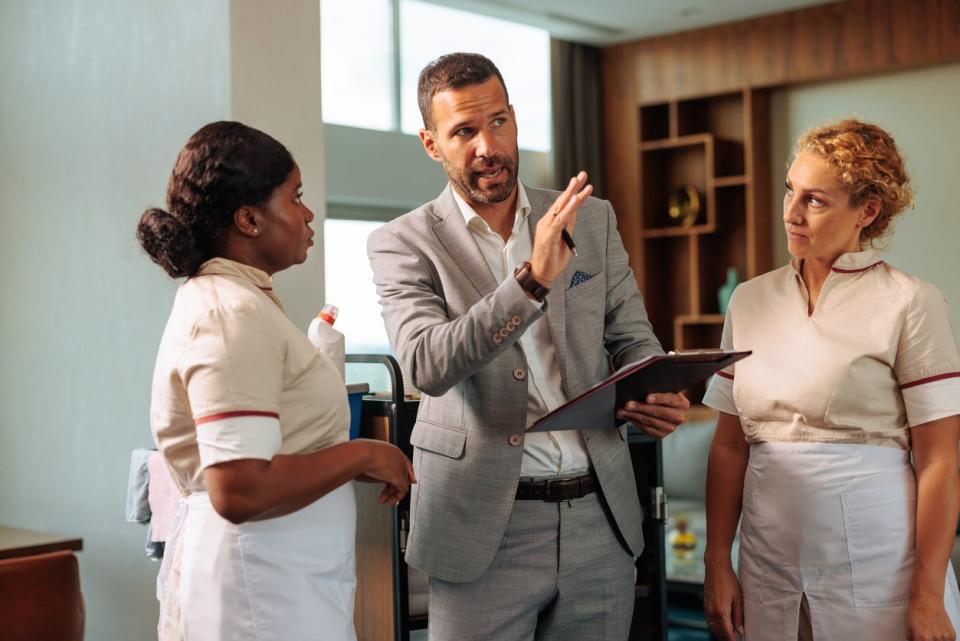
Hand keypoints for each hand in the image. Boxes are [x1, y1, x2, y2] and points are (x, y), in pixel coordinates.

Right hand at [355, 439, 415, 505]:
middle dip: (393, 486)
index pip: (400, 462)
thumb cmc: (359, 455)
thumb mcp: (367, 461)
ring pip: (402, 482)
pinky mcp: (400, 478)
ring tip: (385, 500)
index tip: (394, 481)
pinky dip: (396, 497)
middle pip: (402, 473)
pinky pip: (402, 490)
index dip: (399, 472)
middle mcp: (398, 457)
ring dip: (392, 493)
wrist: (362, 454)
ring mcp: (400, 467)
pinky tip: (389, 501)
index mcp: (391, 450)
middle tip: (385, 494)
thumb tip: (372, 477)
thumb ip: (375, 468)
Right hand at [529, 171, 592, 286]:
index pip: (563, 204)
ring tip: (580, 182)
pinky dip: (569, 208)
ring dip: (571, 193)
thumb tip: (575, 212)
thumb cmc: (552, 258)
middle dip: (573, 187)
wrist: (541, 274)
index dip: (573, 193)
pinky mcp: (549, 234)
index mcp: (551, 223)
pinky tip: (575, 200)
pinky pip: (561, 219)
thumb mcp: (565, 239)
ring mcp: (547, 227)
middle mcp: (547, 222)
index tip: (583, 182)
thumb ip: (568, 225)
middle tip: (582, 174)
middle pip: (562, 201)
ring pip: (561, 207)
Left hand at [616, 392, 688, 437]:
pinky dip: (634, 421)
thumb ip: (656, 388)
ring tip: (622, 410)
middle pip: (658, 412)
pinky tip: (627, 416)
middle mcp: (679, 417)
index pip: (670, 400)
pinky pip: (646, 429)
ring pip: (649, 421)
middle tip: (627, 404)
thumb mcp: (664, 389)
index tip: (647, 398)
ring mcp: (671, 428)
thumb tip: (639, 386)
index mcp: (682, 403)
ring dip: (633, 415)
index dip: (658, 398)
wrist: (668, 409)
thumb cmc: (663, 395)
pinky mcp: (661, 435)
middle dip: (640, 408)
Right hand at [703, 561, 743, 640]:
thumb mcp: (738, 598)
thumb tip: (740, 630)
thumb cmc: (728, 580)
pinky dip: (715, 627)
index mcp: (721, 611)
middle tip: (734, 640)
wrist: (715, 567)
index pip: (727, 633)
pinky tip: (721, 628)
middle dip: (726, 639)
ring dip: (720, 634)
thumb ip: (739, 616)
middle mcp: (712, 612)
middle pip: (719, 632)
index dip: (732, 640)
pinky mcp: (705, 605)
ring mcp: (707, 608)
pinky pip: (709, 621)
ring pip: (713, 628)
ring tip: (729, 637)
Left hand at [907, 594, 955, 640]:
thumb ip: (912, 638)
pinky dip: (944, 639)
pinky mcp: (951, 634)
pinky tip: (938, 632)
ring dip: (936, 640)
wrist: (927, 599)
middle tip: (926, 635)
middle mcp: (934, 639)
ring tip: (932, 633)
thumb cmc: (917, 610)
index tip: (920, 639)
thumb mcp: (908, 626)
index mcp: (922, 638)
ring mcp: (944, 637)